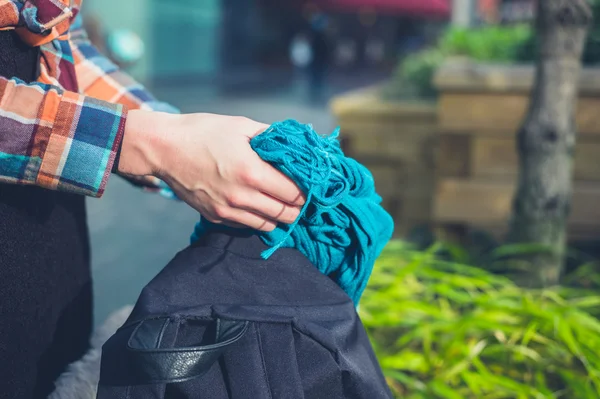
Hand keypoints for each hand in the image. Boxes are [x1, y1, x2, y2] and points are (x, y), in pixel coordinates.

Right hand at [118, 110, 304, 230]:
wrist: (164, 148)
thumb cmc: (203, 132)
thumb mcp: (241, 126)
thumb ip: (272, 137)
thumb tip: (295, 144)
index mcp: (252, 172)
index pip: (294, 192)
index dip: (306, 190)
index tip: (310, 185)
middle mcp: (242, 196)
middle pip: (285, 213)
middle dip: (297, 207)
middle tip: (301, 197)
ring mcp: (228, 210)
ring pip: (268, 224)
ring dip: (279, 216)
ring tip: (283, 204)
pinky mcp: (216, 217)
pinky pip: (247, 225)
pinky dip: (258, 219)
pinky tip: (259, 206)